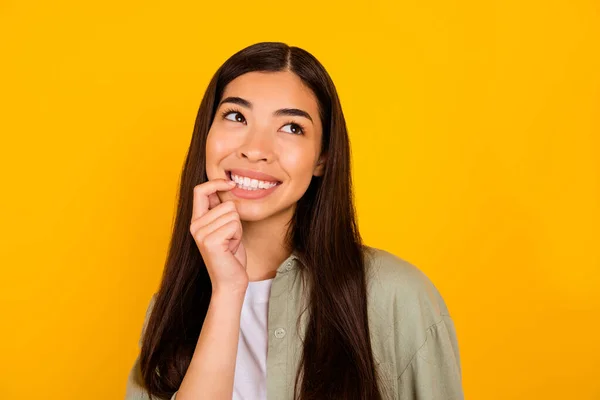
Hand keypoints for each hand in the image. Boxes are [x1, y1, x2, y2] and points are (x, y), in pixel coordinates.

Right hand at [190, 179, 247, 293]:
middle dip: (236, 219)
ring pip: (232, 214)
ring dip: (237, 229)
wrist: (229, 282)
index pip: (200, 190)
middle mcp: (195, 226)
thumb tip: (225, 187)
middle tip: (230, 238)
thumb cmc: (230, 256)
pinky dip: (238, 236)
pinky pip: (234, 225)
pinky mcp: (211, 241)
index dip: (216, 183)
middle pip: (226, 204)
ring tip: (230, 243)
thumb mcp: (224, 228)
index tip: (232, 184)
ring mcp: (201, 233)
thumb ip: (219, 209)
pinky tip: (231, 248)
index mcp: (196, 221)